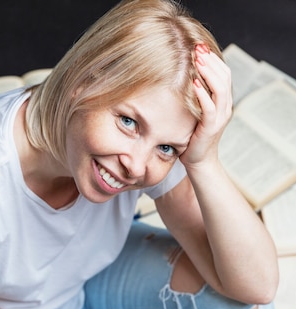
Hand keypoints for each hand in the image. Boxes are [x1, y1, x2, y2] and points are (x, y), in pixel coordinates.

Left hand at [180, 44, 232, 168]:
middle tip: (198, 48)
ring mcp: (220, 117)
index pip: (224, 74)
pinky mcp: (211, 127)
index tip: (200, 47)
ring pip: (221, 89)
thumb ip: (196, 96)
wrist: (199, 161)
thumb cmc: (193, 137)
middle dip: (211, 61)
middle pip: (225, 77)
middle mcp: (225, 107)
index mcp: (223, 102)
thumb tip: (184, 76)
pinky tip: (194, 84)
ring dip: (209, 73)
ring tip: (198, 60)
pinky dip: (203, 94)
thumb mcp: (196, 112)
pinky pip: (210, 108)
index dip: (214, 59)